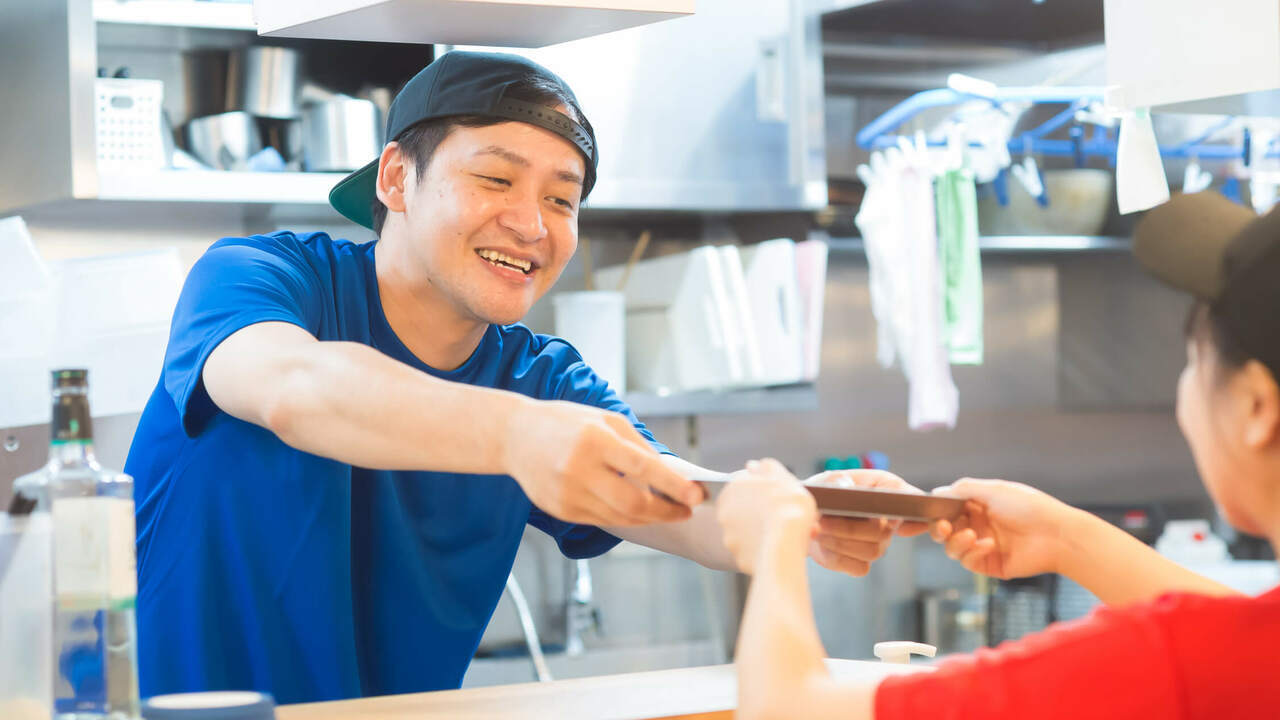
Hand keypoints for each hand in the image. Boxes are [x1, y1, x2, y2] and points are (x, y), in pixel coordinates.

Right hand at [502, 398, 703, 526]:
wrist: (515, 436)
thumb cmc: (565, 422)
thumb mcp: (604, 419)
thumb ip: (637, 445)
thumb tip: (671, 473)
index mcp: (594, 440)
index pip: (642, 468)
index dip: (673, 485)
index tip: (697, 495)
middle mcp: (579, 469)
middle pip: (633, 503)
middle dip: (666, 511)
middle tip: (686, 509)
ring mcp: (567, 494)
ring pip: (620, 517)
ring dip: (649, 517)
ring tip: (668, 511)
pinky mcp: (561, 511)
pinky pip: (602, 520)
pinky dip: (625, 517)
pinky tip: (637, 510)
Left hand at [716, 459, 817, 574]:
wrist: (784, 546)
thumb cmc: (788, 509)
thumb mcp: (784, 479)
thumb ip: (769, 469)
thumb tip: (755, 465)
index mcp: (734, 487)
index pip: (746, 485)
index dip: (764, 492)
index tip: (778, 499)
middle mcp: (725, 510)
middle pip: (746, 509)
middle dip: (761, 513)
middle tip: (783, 518)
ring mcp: (729, 535)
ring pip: (748, 531)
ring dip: (762, 532)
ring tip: (784, 535)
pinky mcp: (737, 556)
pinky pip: (752, 551)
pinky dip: (762, 550)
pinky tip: (777, 549)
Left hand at [801, 470, 929, 576]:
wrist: (804, 517)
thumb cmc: (823, 494)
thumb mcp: (827, 480)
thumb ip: (838, 481)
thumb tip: (847, 488)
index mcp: (886, 490)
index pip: (910, 497)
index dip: (907, 508)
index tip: (892, 516)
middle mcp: (889, 519)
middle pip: (883, 532)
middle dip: (849, 528)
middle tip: (821, 521)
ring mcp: (879, 543)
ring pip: (871, 551)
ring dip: (839, 542)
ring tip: (816, 530)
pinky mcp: (862, 562)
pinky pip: (858, 567)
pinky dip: (836, 556)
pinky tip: (822, 544)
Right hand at [929, 478, 1078, 578]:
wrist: (1057, 535)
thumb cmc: (1029, 507)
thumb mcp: (994, 489)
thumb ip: (963, 489)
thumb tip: (936, 491)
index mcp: (978, 505)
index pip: (946, 509)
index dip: (934, 513)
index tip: (922, 514)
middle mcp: (978, 525)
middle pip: (944, 530)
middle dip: (939, 529)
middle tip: (944, 528)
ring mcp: (982, 545)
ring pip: (952, 548)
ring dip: (956, 542)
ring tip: (971, 537)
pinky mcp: (990, 564)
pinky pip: (968, 561)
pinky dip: (973, 552)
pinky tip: (988, 545)